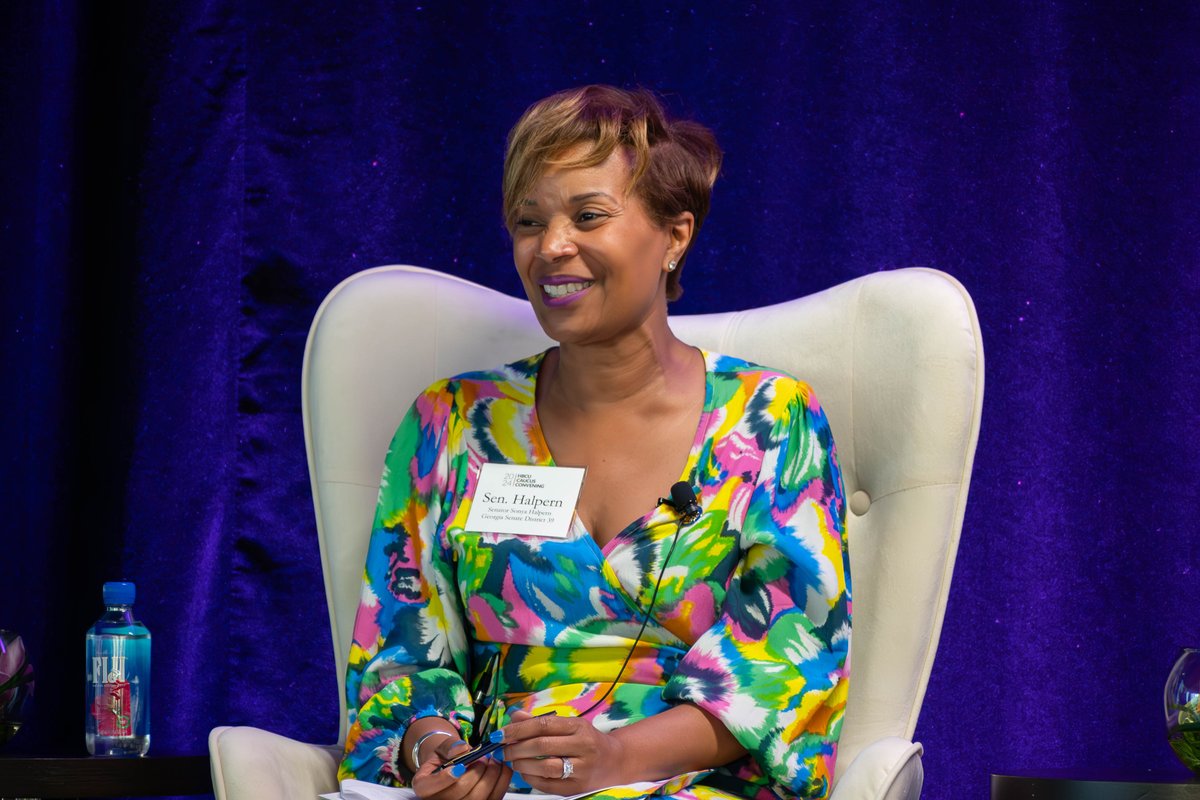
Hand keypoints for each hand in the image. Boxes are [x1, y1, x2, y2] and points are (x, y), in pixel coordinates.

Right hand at [411, 737, 511, 799]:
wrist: (454, 766)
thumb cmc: (446, 757)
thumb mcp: (443, 748)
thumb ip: (450, 746)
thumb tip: (462, 749)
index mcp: (423, 786)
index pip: (429, 787)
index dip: (445, 778)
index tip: (460, 765)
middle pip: (458, 792)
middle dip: (476, 771)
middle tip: (483, 757)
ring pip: (477, 797)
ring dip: (490, 776)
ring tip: (492, 761)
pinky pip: (493, 798)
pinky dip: (501, 782)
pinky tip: (501, 769)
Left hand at [498, 709, 626, 792]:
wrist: (615, 761)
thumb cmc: (587, 740)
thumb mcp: (569, 724)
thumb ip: (540, 721)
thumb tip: (514, 716)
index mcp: (578, 727)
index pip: (543, 725)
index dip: (518, 729)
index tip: (500, 734)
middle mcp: (582, 747)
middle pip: (542, 746)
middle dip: (516, 748)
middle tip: (502, 749)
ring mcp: (581, 769)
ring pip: (544, 767)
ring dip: (521, 764)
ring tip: (512, 761)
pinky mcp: (576, 788)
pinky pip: (547, 784)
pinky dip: (531, 779)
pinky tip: (525, 773)